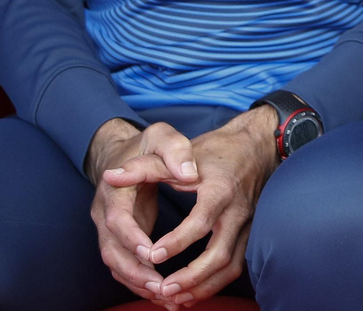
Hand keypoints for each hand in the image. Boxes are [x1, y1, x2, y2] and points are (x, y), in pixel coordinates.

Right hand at [88, 119, 198, 306]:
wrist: (126, 151)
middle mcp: (105, 213)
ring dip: (138, 283)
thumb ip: (174, 151)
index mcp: (114, 190)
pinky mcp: (120, 238)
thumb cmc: (148, 144)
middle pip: (111, 250)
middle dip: (135, 271)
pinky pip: (125, 265)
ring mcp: (109, 229)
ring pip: (116, 264)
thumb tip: (189, 172)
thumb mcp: (161, 137)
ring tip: (165, 297)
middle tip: (161, 287)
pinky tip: (162, 294)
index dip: (132, 238)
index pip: (117, 219)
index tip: (152, 253)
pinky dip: (140, 281)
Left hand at [104, 106, 279, 304]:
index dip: (177, 241)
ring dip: (203, 287)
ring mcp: (248, 224)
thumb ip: (144, 167)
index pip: (201, 222)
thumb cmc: (214, 150)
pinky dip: (214, 284)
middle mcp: (238, 211)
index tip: (152, 254)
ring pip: (231, 266)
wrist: (255, 146)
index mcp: (220, 190)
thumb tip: (111, 176)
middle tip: (162, 289)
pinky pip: (236, 266)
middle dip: (190, 276)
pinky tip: (192, 292)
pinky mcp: (251, 233)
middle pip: (219, 253)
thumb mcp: (179, 151)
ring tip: (174, 298)